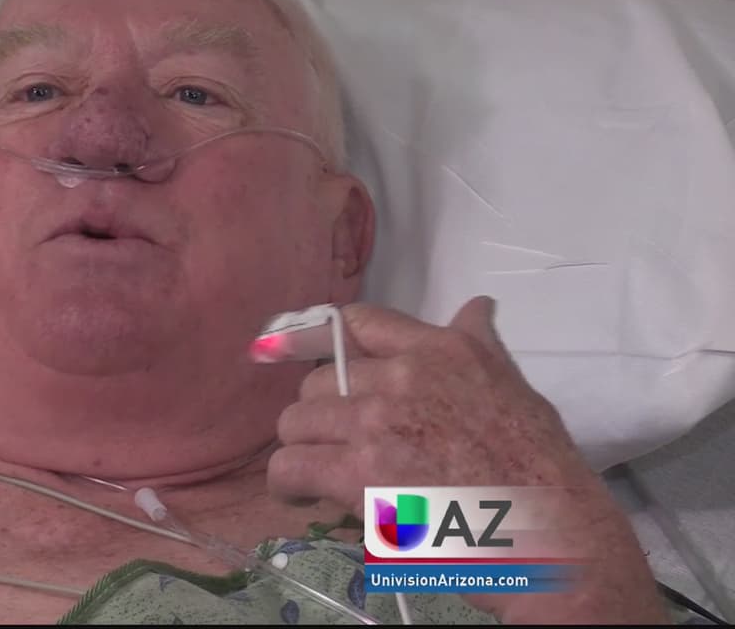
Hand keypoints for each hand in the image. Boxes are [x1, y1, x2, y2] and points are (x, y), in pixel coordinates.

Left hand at [267, 296, 591, 511]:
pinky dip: (289, 484)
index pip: (357, 323)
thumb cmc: (542, 469)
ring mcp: (377, 420)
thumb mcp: (515, 388)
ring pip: (296, 422)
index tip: (286, 348)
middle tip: (335, 444)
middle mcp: (403, 375)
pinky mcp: (358, 470)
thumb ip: (481, 347)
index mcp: (441, 349)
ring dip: (303, 449)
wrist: (551, 531)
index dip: (315, 338)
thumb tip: (478, 306)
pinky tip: (302, 496)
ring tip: (318, 474)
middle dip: (319, 415)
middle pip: (317, 381)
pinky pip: (291, 465)